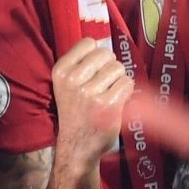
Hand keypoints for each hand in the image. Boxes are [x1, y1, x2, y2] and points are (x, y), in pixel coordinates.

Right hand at [51, 40, 132, 167]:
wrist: (77, 145)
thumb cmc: (76, 110)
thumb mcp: (67, 84)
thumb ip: (81, 63)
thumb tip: (103, 43)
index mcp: (60, 71)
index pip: (88, 43)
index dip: (96, 54)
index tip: (93, 69)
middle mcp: (73, 80)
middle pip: (106, 54)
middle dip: (109, 67)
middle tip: (102, 84)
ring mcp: (90, 92)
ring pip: (119, 68)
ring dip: (118, 80)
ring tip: (107, 94)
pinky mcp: (108, 104)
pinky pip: (127, 83)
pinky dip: (126, 91)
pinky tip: (116, 101)